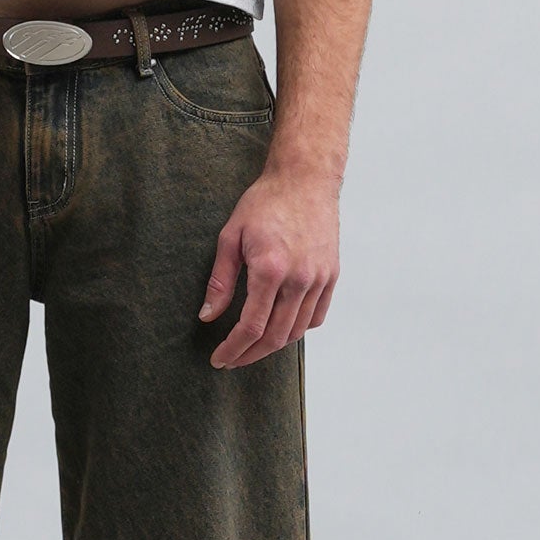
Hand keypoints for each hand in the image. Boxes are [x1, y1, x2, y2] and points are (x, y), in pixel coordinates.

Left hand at [199, 164, 340, 367]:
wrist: (305, 179)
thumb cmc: (265, 202)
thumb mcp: (231, 236)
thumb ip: (220, 280)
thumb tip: (208, 315)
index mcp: (270, 269)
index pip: (252, 326)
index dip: (234, 348)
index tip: (220, 359)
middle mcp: (299, 279)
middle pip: (276, 336)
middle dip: (250, 354)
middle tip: (232, 359)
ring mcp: (319, 278)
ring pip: (297, 330)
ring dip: (274, 345)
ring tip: (253, 347)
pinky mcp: (331, 275)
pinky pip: (316, 316)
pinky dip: (298, 329)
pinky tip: (281, 328)